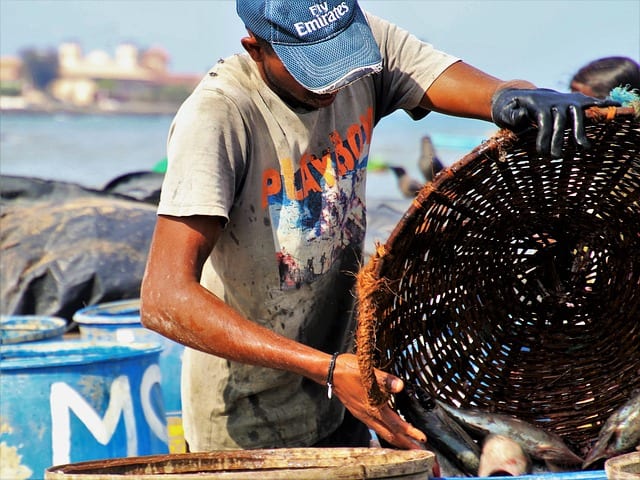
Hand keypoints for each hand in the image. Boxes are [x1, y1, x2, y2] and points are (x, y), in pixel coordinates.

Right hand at [330, 353, 426, 448]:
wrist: (330, 373)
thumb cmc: (349, 370)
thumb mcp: (368, 371)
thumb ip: (385, 380)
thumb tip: (400, 386)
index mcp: (373, 406)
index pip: (395, 424)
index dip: (409, 432)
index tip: (422, 438)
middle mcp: (368, 414)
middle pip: (390, 434)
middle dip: (405, 444)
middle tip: (419, 450)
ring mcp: (363, 414)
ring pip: (383, 432)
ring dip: (396, 439)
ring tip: (407, 444)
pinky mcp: (359, 412)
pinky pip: (376, 427)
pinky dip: (386, 432)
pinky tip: (389, 429)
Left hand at [491, 88, 618, 157]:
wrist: (519, 94)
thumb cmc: (510, 109)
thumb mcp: (503, 111)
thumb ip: (510, 115)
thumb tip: (523, 116)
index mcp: (538, 104)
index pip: (544, 121)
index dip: (544, 137)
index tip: (542, 153)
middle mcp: (555, 101)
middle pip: (561, 120)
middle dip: (560, 140)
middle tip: (556, 157)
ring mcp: (567, 100)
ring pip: (577, 115)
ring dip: (580, 131)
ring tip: (583, 149)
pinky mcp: (576, 100)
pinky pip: (591, 102)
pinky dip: (604, 103)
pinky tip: (617, 106)